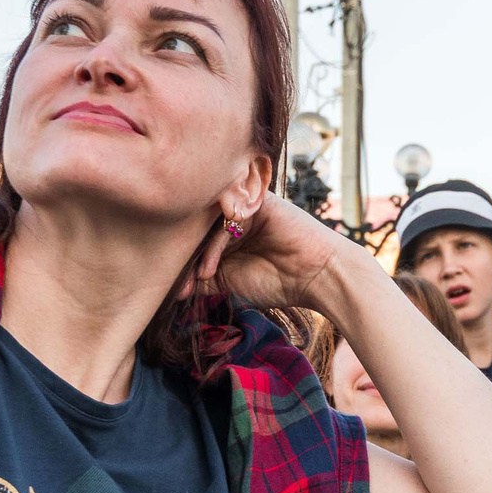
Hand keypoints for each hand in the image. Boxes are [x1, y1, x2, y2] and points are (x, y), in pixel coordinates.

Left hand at [178, 191, 360, 311]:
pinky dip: (214, 246)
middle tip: (176, 280)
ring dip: (200, 254)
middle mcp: (236, 215)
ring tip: (200, 279)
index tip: (175, 287)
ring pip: (210, 224)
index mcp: (230, 230)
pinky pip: (227, 220)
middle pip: (200, 227)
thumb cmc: (279, 282)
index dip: (184, 260)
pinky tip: (211, 269)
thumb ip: (204, 281)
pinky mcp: (257, 202)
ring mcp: (246, 206)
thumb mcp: (231, 283)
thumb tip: (173, 290)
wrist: (318, 277)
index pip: (198, 238)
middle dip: (187, 255)